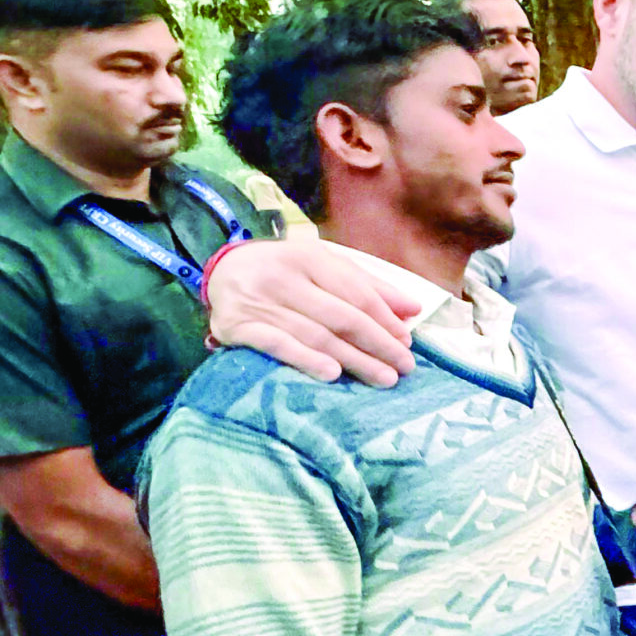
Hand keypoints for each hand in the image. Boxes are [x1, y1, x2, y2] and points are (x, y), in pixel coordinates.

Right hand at [207, 239, 418, 386]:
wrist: (221, 271)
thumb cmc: (286, 272)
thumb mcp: (325, 268)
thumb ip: (369, 287)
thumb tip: (414, 309)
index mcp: (309, 257)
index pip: (356, 293)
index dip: (385, 319)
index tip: (407, 342)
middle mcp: (283, 277)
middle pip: (341, 316)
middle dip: (377, 343)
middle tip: (404, 367)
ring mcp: (258, 302)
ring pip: (315, 335)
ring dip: (353, 359)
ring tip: (382, 378)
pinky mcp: (236, 326)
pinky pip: (276, 345)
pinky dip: (305, 359)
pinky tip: (332, 374)